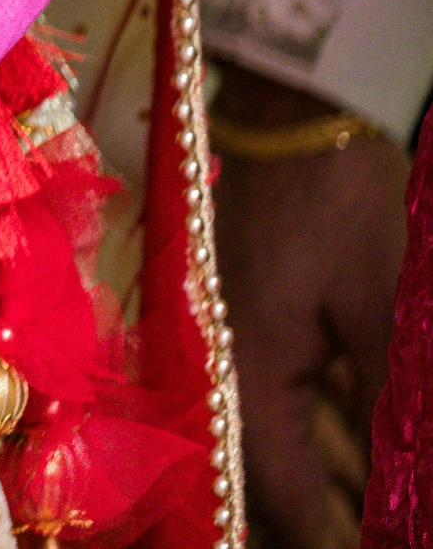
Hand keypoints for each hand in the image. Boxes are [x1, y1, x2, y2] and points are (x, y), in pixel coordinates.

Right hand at [212, 62, 407, 546]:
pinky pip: (252, 400)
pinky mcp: (227, 314)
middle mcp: (214, 366)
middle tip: (361, 529)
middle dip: (303, 514)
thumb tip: (404, 485)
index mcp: (244, 374)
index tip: (375, 545)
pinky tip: (314, 451)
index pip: (279, 497)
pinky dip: (285, 435)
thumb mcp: (383, 305)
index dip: (329, 537)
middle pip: (255, 475)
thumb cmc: (339, 202)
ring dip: (293, 480)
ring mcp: (215, 339)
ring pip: (250, 439)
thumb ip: (391, 401)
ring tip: (344, 512)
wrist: (291, 113)